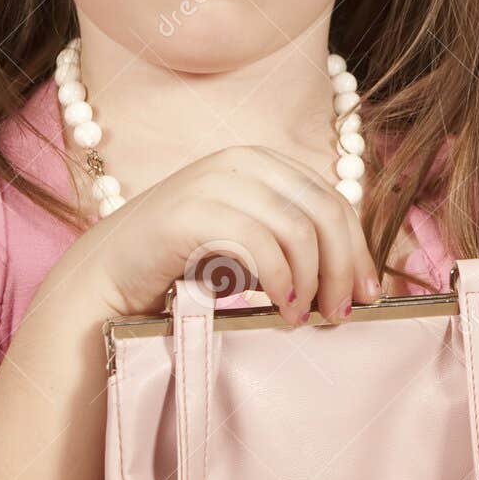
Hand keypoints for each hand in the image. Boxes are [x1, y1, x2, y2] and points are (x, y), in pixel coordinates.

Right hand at [76, 145, 381, 324]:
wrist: (109, 273)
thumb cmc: (185, 263)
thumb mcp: (251, 245)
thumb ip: (296, 247)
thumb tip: (363, 280)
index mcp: (263, 163)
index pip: (333, 201)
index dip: (358, 250)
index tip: (369, 295)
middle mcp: (242, 162)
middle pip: (324, 212)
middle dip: (343, 268)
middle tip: (342, 314)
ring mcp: (214, 181)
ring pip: (297, 229)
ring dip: (312, 281)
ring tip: (305, 318)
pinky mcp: (190, 210)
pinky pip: (258, 243)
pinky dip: (280, 282)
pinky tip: (281, 309)